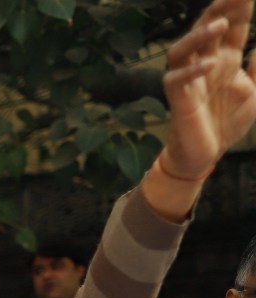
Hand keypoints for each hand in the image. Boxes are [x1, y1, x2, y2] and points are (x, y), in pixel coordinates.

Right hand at [160, 0, 255, 179]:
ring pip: (183, 48)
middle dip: (221, 10)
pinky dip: (191, 71)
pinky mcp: (177, 98)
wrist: (206, 155)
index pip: (233, 28)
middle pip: (206, 29)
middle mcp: (205, 64)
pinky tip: (210, 64)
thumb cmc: (226, 124)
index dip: (242, 9)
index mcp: (226, 60)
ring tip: (221, 24)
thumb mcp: (254, 93)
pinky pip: (176, 79)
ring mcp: (188, 80)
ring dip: (200, 35)